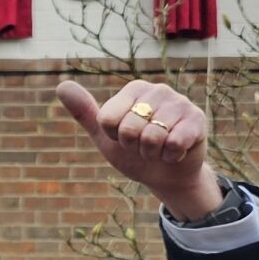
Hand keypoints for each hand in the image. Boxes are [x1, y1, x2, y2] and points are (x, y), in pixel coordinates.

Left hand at [55, 79, 224, 218]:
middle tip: (144, 146)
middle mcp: (157, 90)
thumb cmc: (134, 152)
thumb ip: (85, 113)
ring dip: (153, 154)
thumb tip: (62, 85)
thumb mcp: (105, 136)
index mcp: (132, 90)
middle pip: (128, 130)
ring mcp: (179, 102)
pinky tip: (176, 152)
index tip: (123, 138)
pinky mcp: (196, 119)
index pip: (107, 120)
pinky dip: (171, 156)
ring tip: (159, 149)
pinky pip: (174, 143)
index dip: (114, 138)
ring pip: (152, 138)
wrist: (167, 174)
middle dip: (134, 148)